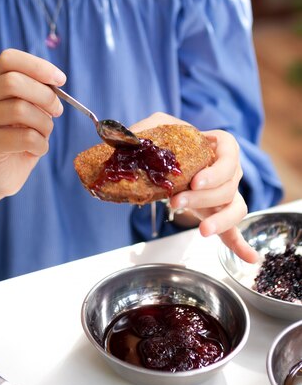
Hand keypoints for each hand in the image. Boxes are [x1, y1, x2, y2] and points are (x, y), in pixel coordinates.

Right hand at [0, 49, 64, 197]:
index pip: (8, 59)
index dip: (37, 66)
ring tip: (45, 132)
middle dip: (44, 95)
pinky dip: (41, 144)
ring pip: (19, 110)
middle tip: (57, 110)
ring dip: (44, 123)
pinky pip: (25, 137)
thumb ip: (39, 92)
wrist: (4, 171)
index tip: (60, 80)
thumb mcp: (32, 108)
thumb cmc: (21, 134)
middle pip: (12, 82)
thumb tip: (55, 83)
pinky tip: (38, 148)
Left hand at [130, 112, 257, 263]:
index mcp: (217, 146)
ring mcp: (224, 193)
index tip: (195, 181)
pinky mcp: (216, 213)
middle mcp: (227, 170)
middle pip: (229, 185)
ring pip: (235, 207)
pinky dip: (240, 244)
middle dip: (203, 197)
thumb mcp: (157, 126)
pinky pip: (233, 230)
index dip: (217, 170)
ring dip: (221, 220)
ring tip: (203, 230)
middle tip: (175, 202)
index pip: (230, 152)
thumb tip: (136, 140)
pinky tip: (249, 258)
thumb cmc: (165, 140)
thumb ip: (150, 128)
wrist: (161, 159)